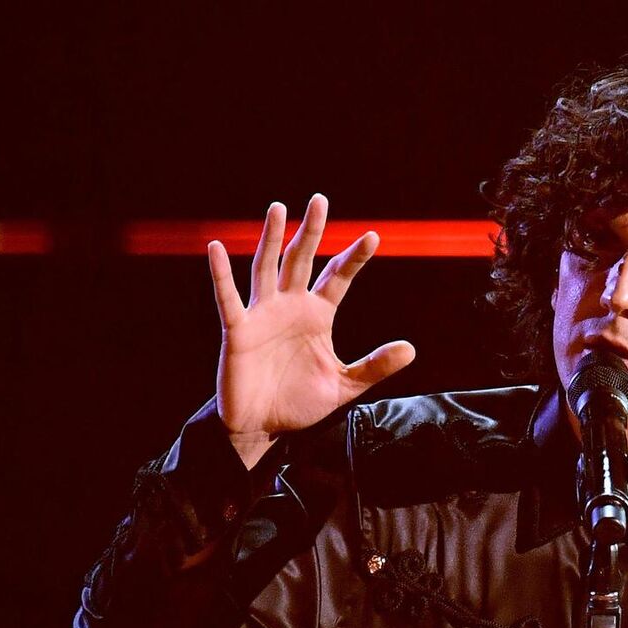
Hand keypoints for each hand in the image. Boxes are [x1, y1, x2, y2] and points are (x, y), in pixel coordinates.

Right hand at [207, 194, 415, 468]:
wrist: (262, 427)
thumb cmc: (299, 403)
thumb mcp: (345, 385)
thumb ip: (374, 366)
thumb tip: (411, 349)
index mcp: (318, 316)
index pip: (337, 278)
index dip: (354, 258)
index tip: (373, 237)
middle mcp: (291, 307)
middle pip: (302, 260)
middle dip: (311, 231)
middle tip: (320, 201)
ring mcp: (263, 315)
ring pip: (267, 268)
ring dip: (271, 238)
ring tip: (278, 208)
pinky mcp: (239, 330)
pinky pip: (228, 298)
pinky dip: (221, 273)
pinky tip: (216, 248)